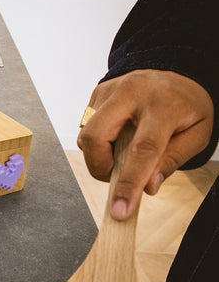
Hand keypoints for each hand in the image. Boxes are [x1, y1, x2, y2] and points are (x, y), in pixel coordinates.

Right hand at [77, 69, 213, 220]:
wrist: (177, 71)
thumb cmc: (187, 105)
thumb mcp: (196, 135)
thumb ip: (172, 161)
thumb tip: (147, 187)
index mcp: (163, 104)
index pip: (142, 150)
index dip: (129, 183)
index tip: (120, 209)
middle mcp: (131, 92)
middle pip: (96, 137)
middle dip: (98, 167)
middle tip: (114, 178)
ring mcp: (110, 90)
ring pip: (86, 134)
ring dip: (98, 155)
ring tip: (121, 154)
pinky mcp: (97, 93)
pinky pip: (86, 126)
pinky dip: (97, 140)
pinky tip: (117, 135)